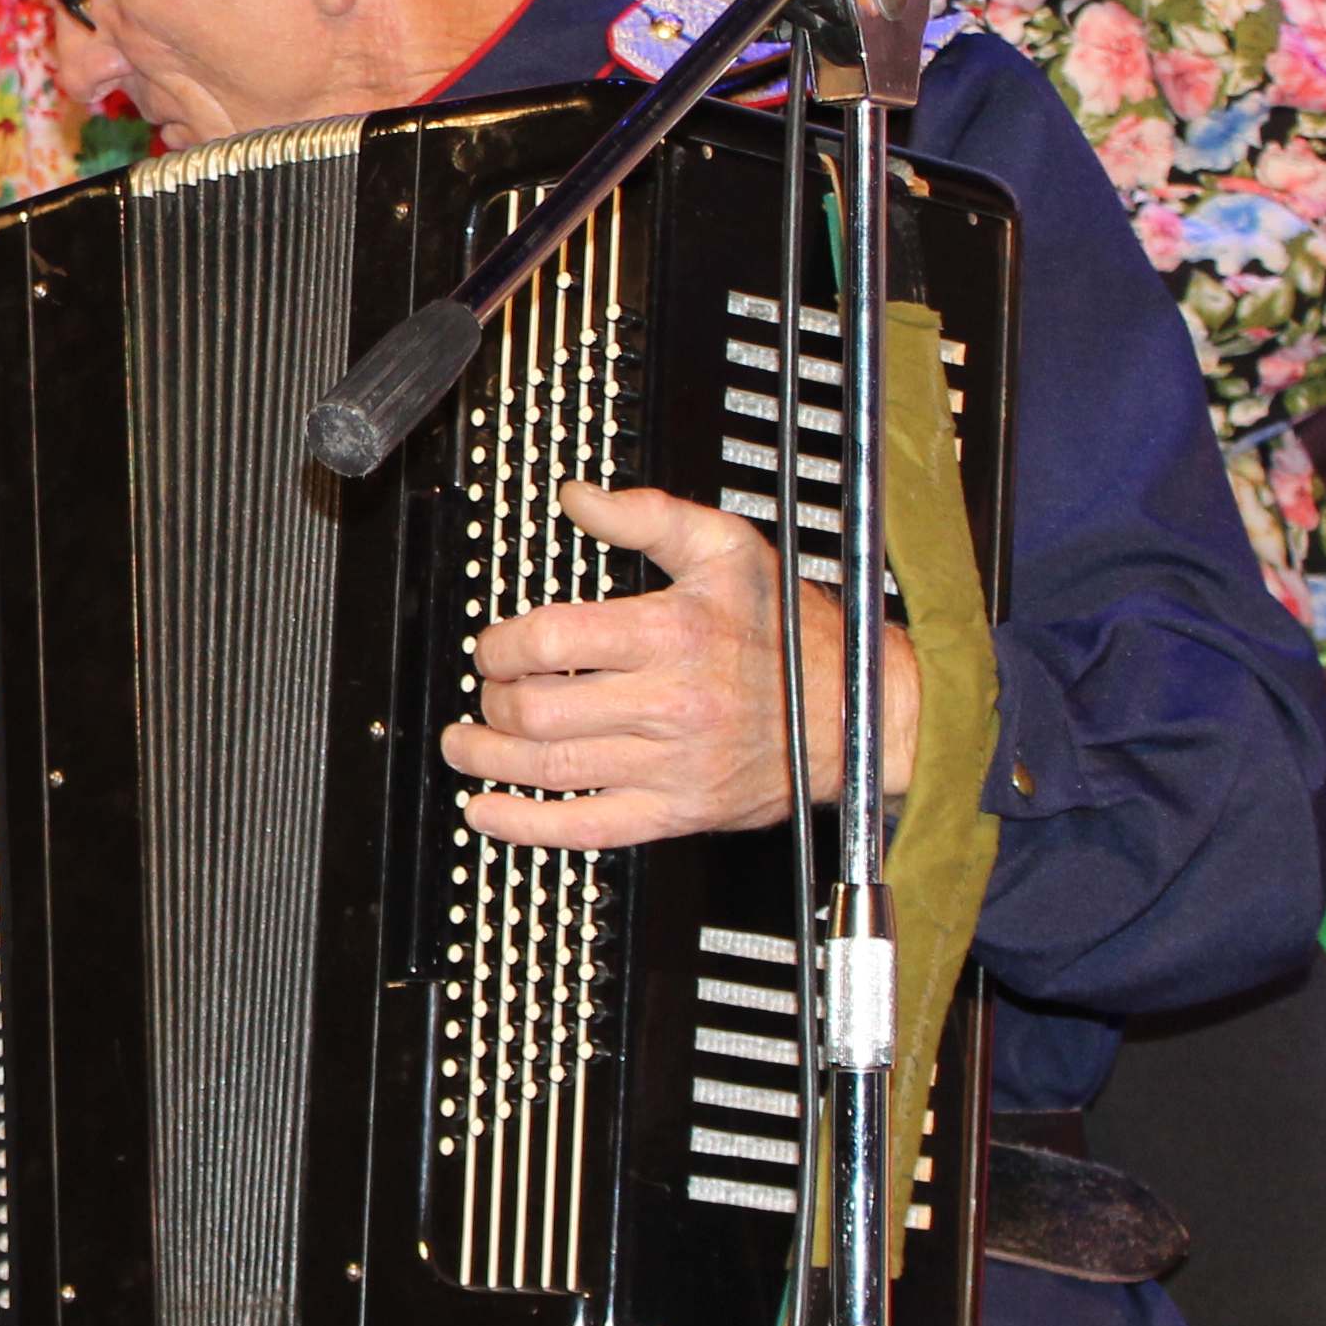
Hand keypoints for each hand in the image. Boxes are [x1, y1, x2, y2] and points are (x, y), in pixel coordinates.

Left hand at [441, 483, 916, 852]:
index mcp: (672, 634)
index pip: (551, 642)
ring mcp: (670, 764)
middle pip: (538, 710)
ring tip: (464, 744)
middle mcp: (667, 702)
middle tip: (484, 691)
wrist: (861, 712)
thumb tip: (581, 498)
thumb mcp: (729, 550)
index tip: (492, 646)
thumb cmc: (796, 634)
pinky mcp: (677, 811)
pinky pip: (586, 827)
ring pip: (551, 769)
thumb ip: (648, 517)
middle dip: (491, 700)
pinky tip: (487, 812)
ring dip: (488, 759)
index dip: (501, 644)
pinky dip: (525, 825)